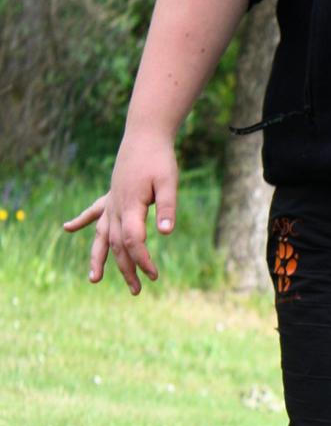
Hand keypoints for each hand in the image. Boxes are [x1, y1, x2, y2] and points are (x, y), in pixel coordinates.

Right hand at [63, 131, 178, 293]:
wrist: (145, 134)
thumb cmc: (160, 158)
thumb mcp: (170, 182)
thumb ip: (168, 207)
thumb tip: (167, 233)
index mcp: (131, 206)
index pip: (133, 241)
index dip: (142, 260)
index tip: (153, 275)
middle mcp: (116, 207)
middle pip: (117, 245)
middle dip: (126, 269)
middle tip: (137, 291)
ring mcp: (111, 201)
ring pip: (101, 235)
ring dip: (98, 257)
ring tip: (94, 280)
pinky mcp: (111, 194)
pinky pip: (93, 211)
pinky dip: (81, 220)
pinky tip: (66, 228)